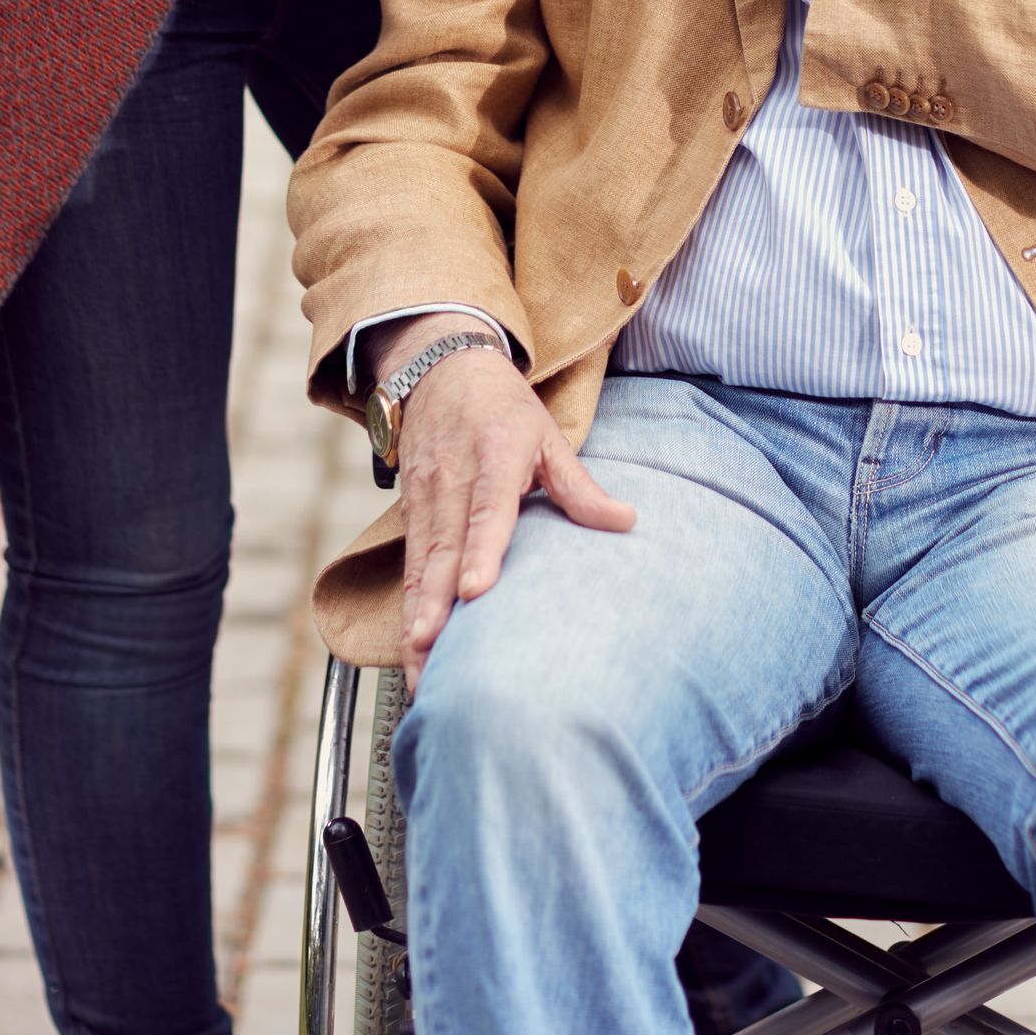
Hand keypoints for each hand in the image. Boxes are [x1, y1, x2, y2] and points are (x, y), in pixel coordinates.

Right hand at [386, 327, 633, 691]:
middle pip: (444, 548)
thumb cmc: (503, 408)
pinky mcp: (410, 510)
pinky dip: (409, 608)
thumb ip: (580, 487)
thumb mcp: (547, 436)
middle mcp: (454, 478)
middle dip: (436, 604)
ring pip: (420, 564)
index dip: (481, 551)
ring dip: (417, 617)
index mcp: (495, 455)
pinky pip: (409, 566)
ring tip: (418, 667)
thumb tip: (626, 522)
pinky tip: (412, 649)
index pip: (488, 509)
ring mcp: (426, 495)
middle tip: (432, 652)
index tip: (476, 591)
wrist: (440, 367)